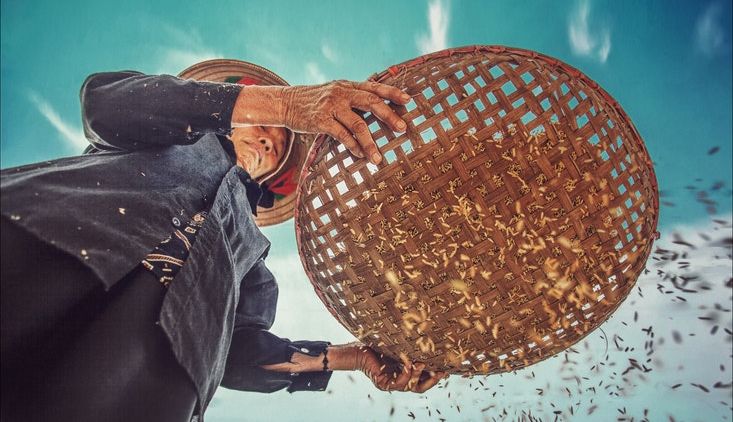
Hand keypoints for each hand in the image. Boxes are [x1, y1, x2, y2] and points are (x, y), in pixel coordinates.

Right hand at [280, 80, 409, 163]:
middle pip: (371, 103)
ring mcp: (331, 107)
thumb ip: (353, 98)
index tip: (408, 100)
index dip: (392, 93)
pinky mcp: (320, 121)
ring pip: (358, 125)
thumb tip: (378, 108)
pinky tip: (360, 155)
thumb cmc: (315, 101)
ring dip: (370, 143)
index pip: (374, 87)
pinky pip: (341, 135)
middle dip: (389, 116)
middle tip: (402, 128)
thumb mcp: (335, 92)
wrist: (286, 102)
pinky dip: (353, 146)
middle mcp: (342, 93)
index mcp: (348, 86)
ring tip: (378, 159)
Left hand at [353, 345, 446, 392]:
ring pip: (411, 386)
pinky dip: (405, 374)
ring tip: (423, 363)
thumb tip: (430, 331)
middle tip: (442, 371)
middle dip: (433, 380)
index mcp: (405, 373)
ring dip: (418, 375)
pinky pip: (398, 383)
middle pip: (421, 387)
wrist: (357, 348)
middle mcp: (399, 380)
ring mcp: (391, 384)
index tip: (448, 367)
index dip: (436, 375)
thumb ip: (412, 345)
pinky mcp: (383, 384)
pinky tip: (409, 364)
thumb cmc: (378, 343)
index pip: (424, 378)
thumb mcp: (399, 345)